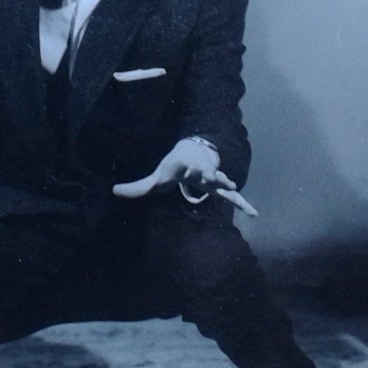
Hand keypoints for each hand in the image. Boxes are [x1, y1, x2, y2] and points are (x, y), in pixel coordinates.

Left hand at [112, 137, 256, 214]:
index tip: (189, 169)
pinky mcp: (221, 187)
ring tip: (231, 185)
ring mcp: (213, 178)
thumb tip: (113, 192)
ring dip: (225, 182)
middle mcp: (200, 170)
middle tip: (211, 176)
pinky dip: (243, 204)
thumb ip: (138, 187)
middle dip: (207, 173)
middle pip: (205, 171)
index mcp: (184, 167)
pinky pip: (233, 197)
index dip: (186, 168)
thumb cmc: (175, 167)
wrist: (195, 154)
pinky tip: (254, 213)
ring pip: (220, 179)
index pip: (185, 167)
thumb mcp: (157, 176)